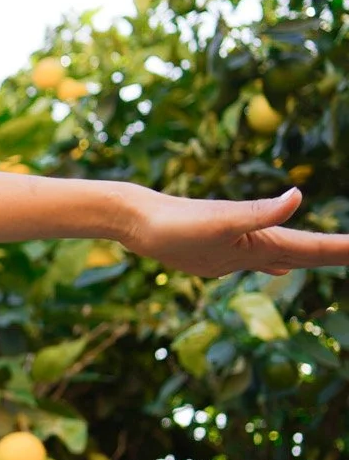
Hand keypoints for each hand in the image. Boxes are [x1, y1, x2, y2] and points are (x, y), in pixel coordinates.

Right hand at [121, 185, 348, 276]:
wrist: (133, 223)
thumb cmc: (172, 223)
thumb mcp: (219, 216)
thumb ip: (260, 210)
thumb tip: (297, 197)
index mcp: (255, 249)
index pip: (312, 250)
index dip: (343, 250)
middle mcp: (247, 258)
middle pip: (302, 258)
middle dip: (333, 256)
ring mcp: (229, 257)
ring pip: (281, 259)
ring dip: (307, 259)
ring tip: (328, 258)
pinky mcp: (214, 250)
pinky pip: (258, 257)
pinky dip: (277, 258)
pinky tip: (275, 263)